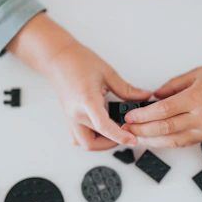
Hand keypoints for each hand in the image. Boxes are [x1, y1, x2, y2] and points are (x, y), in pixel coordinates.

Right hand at [6, 13, 151, 150]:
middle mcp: (76, 113)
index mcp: (87, 100)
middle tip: (127, 133)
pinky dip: (90, 139)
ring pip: (84, 143)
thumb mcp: (108, 73)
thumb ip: (127, 89)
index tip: (132, 139)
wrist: (58, 58)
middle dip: (113, 141)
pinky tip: (101, 131)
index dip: (120, 136)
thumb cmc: (78, 61)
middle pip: (95, 141)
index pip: (104, 126)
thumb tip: (144, 96)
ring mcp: (70, 118)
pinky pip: (77, 138)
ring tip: (114, 133)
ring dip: (100, 144)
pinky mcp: (69, 118)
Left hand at [121, 56, 201, 147]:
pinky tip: (154, 141)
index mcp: (197, 98)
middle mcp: (201, 117)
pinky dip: (167, 143)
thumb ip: (173, 86)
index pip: (163, 110)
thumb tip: (155, 96)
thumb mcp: (197, 73)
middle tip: (126, 129)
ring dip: (151, 141)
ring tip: (135, 138)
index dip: (144, 115)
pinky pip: (183, 142)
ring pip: (173, 140)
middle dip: (142, 130)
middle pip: (165, 128)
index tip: (130, 116)